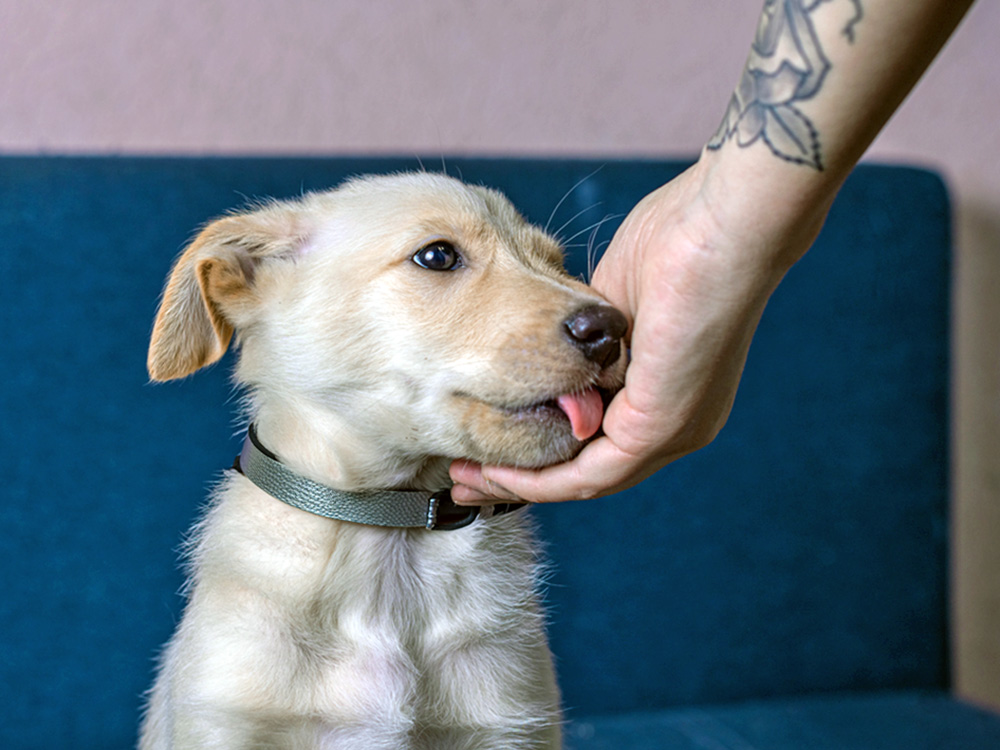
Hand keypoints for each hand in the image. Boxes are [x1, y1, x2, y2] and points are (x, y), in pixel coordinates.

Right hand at [450, 156, 824, 503]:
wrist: (722, 221)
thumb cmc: (678, 239)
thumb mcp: (610, 302)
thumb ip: (579, 340)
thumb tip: (546, 354)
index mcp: (671, 393)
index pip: (598, 439)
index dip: (542, 447)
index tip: (489, 441)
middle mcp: (678, 425)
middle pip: (587, 470)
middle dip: (521, 478)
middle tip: (467, 476)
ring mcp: (675, 432)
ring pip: (585, 481)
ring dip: (521, 486)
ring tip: (469, 480)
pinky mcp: (661, 427)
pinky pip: (591, 474)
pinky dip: (541, 481)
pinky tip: (499, 473)